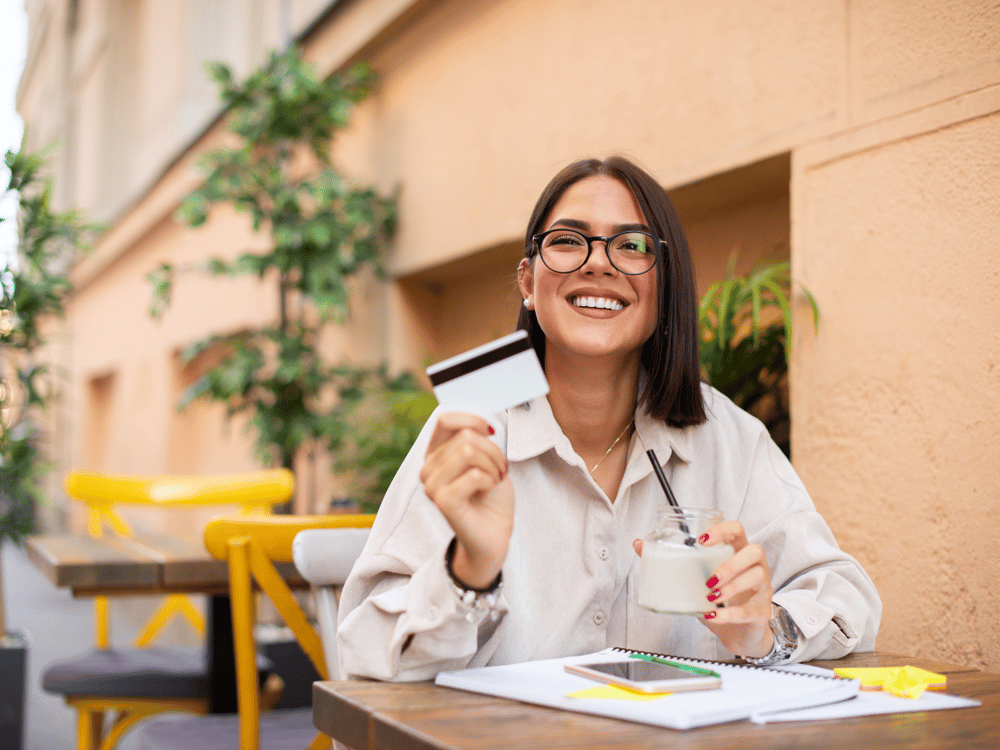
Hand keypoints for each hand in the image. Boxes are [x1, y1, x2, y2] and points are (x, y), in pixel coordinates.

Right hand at [419, 412, 512, 588]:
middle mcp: (428, 468)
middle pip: (466, 437)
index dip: (472, 420)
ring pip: (469, 452)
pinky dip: (490, 480)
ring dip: (493, 465)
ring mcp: (432, 485)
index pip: (445, 420)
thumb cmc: (491, 495)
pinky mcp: (442, 501)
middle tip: (499, 470)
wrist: (494, 534)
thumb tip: (480, 423)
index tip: (490, 432)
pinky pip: (474, 475)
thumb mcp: (487, 458)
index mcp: (435, 454)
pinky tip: (488, 491)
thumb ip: (477, 438)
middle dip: (493, 451)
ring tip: (494, 480)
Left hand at [632, 521, 773, 657]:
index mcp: (738, 553)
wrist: (739, 635)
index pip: (737, 530)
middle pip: (754, 551)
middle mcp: (755, 567)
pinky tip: (712, 615)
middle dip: (730, 563)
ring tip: (710, 595)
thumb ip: (672, 564)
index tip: (701, 539)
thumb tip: (639, 544)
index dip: (722, 530)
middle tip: (708, 578)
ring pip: (756, 577)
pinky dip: (729, 613)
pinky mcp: (762, 613)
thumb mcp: (694, 581)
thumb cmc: (719, 601)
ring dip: (731, 586)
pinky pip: (750, 610)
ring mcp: (762, 589)